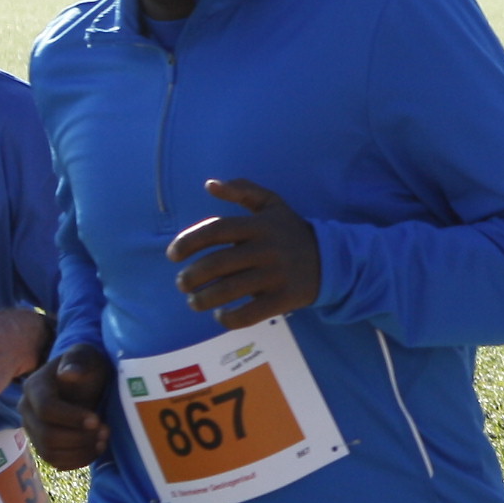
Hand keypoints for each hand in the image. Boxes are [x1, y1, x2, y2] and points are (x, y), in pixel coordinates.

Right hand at [24, 345, 117, 472]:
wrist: (83, 380)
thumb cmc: (85, 365)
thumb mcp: (85, 356)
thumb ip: (77, 361)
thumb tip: (68, 374)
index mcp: (34, 387)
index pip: (46, 409)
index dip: (71, 418)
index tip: (97, 419)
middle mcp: (27, 410)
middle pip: (47, 436)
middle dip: (79, 438)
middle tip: (105, 431)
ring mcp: (33, 430)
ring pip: (50, 453)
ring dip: (80, 451)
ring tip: (103, 440)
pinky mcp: (42, 444)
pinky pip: (56, 462)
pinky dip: (78, 460)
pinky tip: (96, 449)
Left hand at [169, 177, 322, 322]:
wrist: (331, 259)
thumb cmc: (291, 231)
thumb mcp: (272, 204)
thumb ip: (242, 190)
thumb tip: (209, 185)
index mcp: (258, 225)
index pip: (214, 230)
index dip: (188, 242)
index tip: (172, 255)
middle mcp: (266, 248)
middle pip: (217, 264)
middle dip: (191, 277)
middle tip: (182, 284)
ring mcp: (276, 275)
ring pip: (230, 290)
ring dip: (204, 299)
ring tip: (194, 302)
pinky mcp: (284, 298)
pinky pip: (250, 313)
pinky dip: (230, 318)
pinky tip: (221, 315)